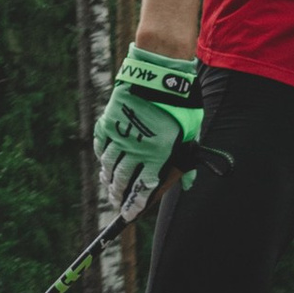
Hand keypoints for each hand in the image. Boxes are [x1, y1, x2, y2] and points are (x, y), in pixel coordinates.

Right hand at [95, 46, 206, 222]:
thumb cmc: (180, 104)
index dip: (135, 205)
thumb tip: (189, 185)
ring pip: (110, 166)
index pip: (144, 188)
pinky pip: (102, 146)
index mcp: (159, 155)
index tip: (129, 216)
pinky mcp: (109, 123)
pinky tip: (104, 163)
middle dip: (119, 196)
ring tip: (110, 187)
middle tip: (117, 203)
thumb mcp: (191, 133)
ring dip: (109, 180)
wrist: (159, 75)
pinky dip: (103, 157)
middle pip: (123, 180)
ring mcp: (120, 136)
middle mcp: (137, 150)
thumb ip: (187, 161)